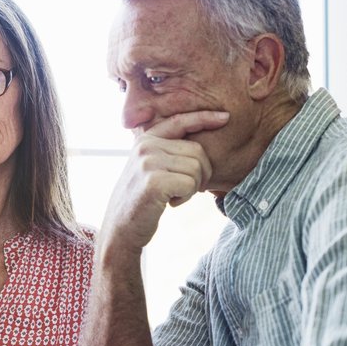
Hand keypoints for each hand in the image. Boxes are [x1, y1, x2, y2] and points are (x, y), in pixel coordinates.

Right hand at [102, 110, 229, 252]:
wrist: (121, 228)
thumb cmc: (142, 199)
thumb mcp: (149, 167)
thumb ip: (167, 151)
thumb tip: (203, 143)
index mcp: (146, 139)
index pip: (180, 121)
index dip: (204, 117)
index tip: (225, 117)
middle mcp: (145, 146)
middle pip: (197, 151)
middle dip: (201, 174)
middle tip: (185, 189)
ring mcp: (148, 162)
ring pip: (196, 168)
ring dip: (193, 188)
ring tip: (173, 196)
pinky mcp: (154, 181)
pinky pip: (190, 184)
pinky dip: (186, 197)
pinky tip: (170, 203)